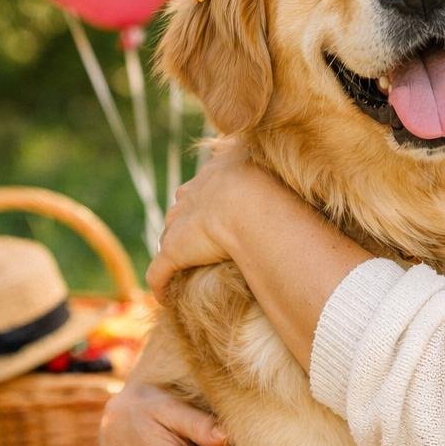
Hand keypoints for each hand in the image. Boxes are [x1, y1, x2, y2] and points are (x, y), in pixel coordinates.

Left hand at [147, 139, 260, 301]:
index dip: (206, 202)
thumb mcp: (272, 160)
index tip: (216, 215)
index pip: (201, 188)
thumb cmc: (269, 182)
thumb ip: (272, 152)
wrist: (249, 202)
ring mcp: (180, 225)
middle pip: (180, 212)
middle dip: (184, 224)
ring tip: (183, 268)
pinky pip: (159, 273)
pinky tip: (166, 299)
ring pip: (169, 239)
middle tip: (198, 241)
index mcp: (212, 176)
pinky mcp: (173, 252)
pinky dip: (161, 286)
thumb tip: (285, 146)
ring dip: (174, 252)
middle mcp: (191, 197)